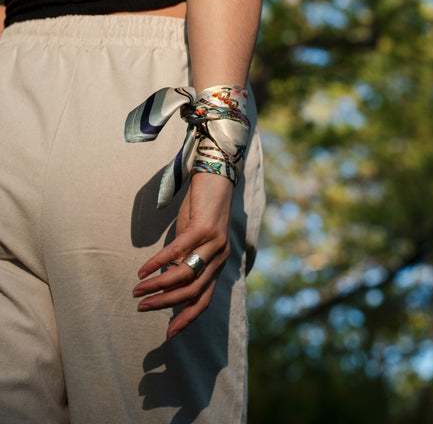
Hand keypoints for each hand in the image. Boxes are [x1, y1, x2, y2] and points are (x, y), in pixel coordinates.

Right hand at [132, 172, 233, 338]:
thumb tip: (166, 279)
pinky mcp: (203, 228)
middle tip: (142, 308)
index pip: (204, 299)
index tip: (169, 334)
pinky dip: (158, 263)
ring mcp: (214, 243)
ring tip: (138, 291)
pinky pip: (178, 251)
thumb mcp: (194, 237)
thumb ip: (185, 258)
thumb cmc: (203, 206)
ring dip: (159, 287)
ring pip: (185, 275)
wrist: (217, 175)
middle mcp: (219, 256)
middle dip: (165, 303)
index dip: (187, 318)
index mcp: (218, 262)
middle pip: (192, 291)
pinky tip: (143, 270)